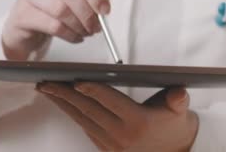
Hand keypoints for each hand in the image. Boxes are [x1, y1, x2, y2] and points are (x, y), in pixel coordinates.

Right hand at [1, 0, 110, 59]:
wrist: (27, 21)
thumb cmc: (53, 3)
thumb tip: (104, 2)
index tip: (105, 9)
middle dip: (87, 13)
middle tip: (96, 26)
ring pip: (60, 10)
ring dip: (79, 25)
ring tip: (86, 32)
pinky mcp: (22, 13)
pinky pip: (52, 26)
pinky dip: (69, 34)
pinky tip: (75, 37)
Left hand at [36, 82, 198, 151]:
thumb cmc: (174, 124)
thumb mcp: (180, 110)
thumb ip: (178, 100)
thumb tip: (179, 93)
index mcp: (138, 122)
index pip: (110, 101)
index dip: (93, 90)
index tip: (76, 80)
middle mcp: (121, 135)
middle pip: (88, 110)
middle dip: (64, 94)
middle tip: (46, 81)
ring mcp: (111, 144)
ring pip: (81, 119)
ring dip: (62, 103)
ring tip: (46, 89)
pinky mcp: (105, 148)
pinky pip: (84, 127)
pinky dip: (71, 113)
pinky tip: (61, 102)